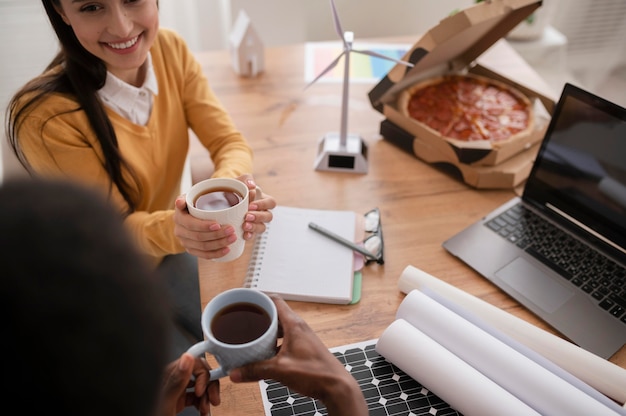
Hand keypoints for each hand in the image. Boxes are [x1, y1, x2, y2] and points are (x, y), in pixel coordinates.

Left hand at [159, 353, 219, 415]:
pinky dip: (202, 404)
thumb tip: (186, 358)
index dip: (202, 374)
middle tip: (212, 400)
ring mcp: (176, 390)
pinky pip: (196, 396)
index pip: (193, 362)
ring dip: (207, 397)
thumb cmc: (152, 413)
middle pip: (200, 373)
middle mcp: (173, 379)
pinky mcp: (179, 400)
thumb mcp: (167, 403)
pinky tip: (203, 412)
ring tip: (205, 409)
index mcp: (168, 375)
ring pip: (200, 385)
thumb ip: (176, 381)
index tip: (201, 390)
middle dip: (209, 386)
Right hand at [174, 196, 237, 259]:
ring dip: (219, 244)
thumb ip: (185, 198)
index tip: (218, 224)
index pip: (191, 224)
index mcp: (179, 218)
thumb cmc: (192, 204)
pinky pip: (204, 255)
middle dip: (217, 235)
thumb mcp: (188, 198)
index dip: (204, 226)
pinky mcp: (191, 250)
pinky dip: (216, 253)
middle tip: (232, 230)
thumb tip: (179, 202)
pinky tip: (227, 250)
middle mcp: (180, 231)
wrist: (185, 217)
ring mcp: (185, 242)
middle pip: (199, 237)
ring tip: (233, 238)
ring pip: (203, 247)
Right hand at [229, 296, 367, 415]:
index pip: (274, 300)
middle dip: (258, 316)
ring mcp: (302, 338)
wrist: (336, 387)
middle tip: (243, 320)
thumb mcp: (280, 370)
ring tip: (250, 337)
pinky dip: (272, 343)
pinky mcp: (303, 349)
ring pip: (279, 328)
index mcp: (294, 324)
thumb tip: (236, 372)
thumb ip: (256, 370)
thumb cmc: (317, 373)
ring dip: (266, 330)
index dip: (258, 297)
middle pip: (275, 313)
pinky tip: (264, 354)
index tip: (244, 300)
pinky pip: (284, 340)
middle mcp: (298, 328)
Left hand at [237, 174, 275, 240]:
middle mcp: (261, 211)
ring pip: (262, 227)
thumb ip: (246, 179)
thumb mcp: (238, 181)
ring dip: (254, 227)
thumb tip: (252, 185)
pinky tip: (243, 234)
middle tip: (247, 216)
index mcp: (262, 199)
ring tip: (244, 226)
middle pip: (268, 217)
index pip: (271, 203)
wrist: (221, 198)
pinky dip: (249, 235)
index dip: (263, 205)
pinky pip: (253, 235)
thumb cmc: (233, 188)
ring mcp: (255, 222)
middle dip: (258, 217)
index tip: (250, 205)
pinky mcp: (248, 230)